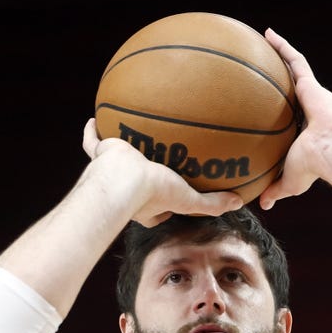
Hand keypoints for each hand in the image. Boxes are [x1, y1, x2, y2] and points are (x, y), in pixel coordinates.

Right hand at [81, 118, 242, 225]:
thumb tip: (239, 202)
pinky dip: (92, 133)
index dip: (166, 210)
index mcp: (147, 205)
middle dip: (144, 179)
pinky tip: (95, 119)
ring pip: (115, 163)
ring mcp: (113, 173)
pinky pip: (93, 143)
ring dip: (121, 154)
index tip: (175, 199)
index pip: (158, 212)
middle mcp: (128, 191)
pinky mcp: (102, 155)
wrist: (123, 180)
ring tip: (129, 139)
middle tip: (154, 168)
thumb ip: (212, 204)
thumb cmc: (155, 193)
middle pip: (137, 185)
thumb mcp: (189, 200)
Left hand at [258, 29, 331, 210]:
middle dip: (282, 78)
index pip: (291, 116)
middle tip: (266, 69)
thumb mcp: (289, 181)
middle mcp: (310, 108)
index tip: (270, 105)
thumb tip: (263, 203)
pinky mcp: (312, 85)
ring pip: (294, 70)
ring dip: (280, 54)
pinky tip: (268, 34)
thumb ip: (275, 189)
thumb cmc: (315, 168)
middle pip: (293, 88)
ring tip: (264, 40)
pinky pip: (295, 60)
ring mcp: (313, 94)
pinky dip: (283, 47)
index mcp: (306, 129)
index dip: (282, 109)